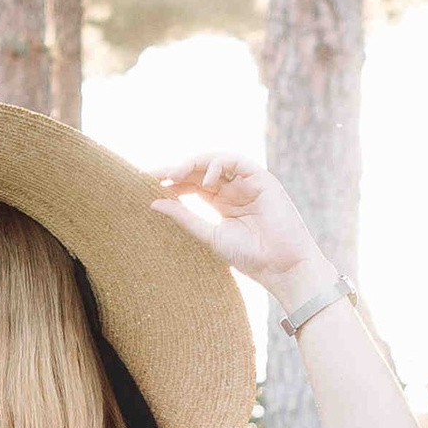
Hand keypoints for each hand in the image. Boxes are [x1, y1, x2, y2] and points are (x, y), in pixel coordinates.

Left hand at [152, 153, 327, 295]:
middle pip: (200, 170)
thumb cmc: (250, 256)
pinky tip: (206, 181)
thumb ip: (185, 217)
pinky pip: (237, 161)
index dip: (170, 182)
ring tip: (175, 174)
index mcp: (221, 202)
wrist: (282, 267)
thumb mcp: (210, 235)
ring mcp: (248, 182)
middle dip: (176, 169)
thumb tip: (153, 202)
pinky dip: (219, 165)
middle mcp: (233, 189)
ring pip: (216, 161)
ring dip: (193, 163)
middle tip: (152, 175)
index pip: (191, 184)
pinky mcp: (263, 179)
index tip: (145, 184)